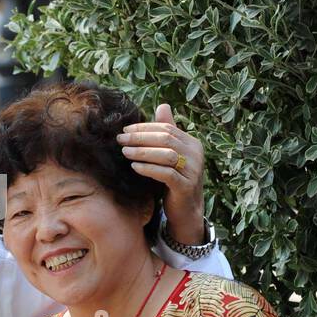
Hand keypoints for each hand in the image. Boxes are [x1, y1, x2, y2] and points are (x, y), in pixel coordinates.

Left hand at [117, 103, 205, 245]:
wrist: (185, 210)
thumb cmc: (174, 180)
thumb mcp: (171, 155)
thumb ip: (167, 133)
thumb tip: (163, 105)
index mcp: (192, 143)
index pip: (166, 128)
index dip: (144, 127)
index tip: (125, 130)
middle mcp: (196, 154)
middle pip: (165, 139)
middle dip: (140, 137)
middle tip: (120, 140)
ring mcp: (193, 171)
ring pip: (166, 154)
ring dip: (142, 152)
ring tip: (125, 152)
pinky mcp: (186, 186)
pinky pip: (166, 173)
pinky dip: (148, 168)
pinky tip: (134, 167)